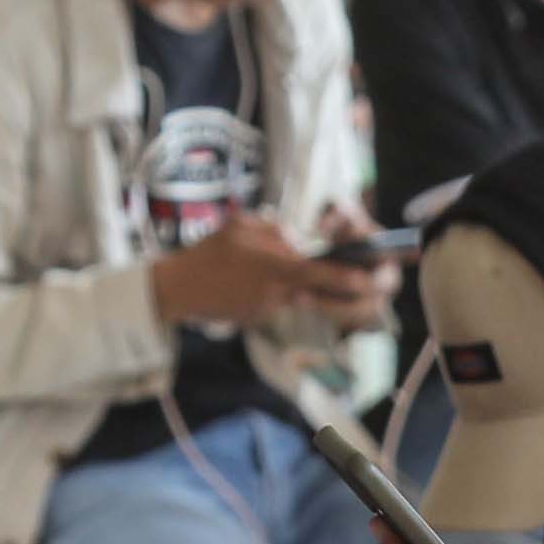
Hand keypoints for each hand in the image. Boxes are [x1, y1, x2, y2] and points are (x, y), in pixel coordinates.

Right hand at [151, 214, 393, 330]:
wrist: (177, 288)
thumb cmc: (207, 252)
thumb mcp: (240, 226)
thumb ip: (274, 231)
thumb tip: (295, 240)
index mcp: (272, 263)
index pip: (317, 271)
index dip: (345, 278)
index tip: (367, 280)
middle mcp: (274, 289)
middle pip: (314, 288)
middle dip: (338, 288)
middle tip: (361, 284)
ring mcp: (266, 306)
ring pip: (294, 293)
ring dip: (293, 285)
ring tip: (262, 271)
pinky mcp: (257, 317)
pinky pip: (276, 302)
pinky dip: (271, 293)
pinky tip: (244, 284)